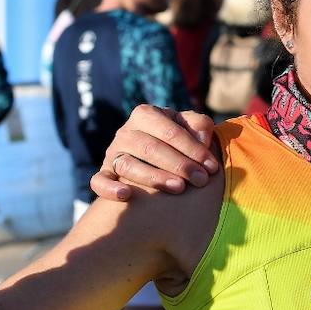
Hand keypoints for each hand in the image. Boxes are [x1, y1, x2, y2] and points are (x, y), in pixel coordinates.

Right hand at [91, 105, 218, 200]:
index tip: (212, 167)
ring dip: (154, 177)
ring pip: (128, 165)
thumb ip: (199, 124)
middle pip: (150, 148)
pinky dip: (109, 188)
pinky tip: (126, 195)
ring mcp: (113, 153)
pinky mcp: (105, 173)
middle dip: (179, 165)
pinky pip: (98, 181)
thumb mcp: (190, 126)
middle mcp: (126, 132)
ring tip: (179, 188)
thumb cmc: (179, 140)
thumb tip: (202, 138)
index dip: (193, 149)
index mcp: (146, 115)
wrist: (158, 156)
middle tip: (201, 181)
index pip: (170, 131)